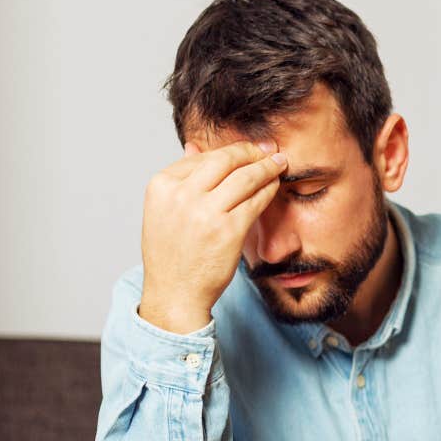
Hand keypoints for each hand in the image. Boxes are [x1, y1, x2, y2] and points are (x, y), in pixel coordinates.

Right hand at [138, 140, 287, 333]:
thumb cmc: (171, 255)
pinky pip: (256, 200)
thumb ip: (180, 180)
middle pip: (225, 160)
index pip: (201, 156)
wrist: (175, 293)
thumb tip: (194, 147)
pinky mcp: (229, 230)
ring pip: (245, 177)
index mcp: (162, 185)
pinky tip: (275, 186)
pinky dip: (269, 189)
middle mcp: (181, 195)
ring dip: (266, 167)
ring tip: (278, 163)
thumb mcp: (163, 210)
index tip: (246, 150)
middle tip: (268, 150)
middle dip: (251, 152)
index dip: (229, 151)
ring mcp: (205, 212)